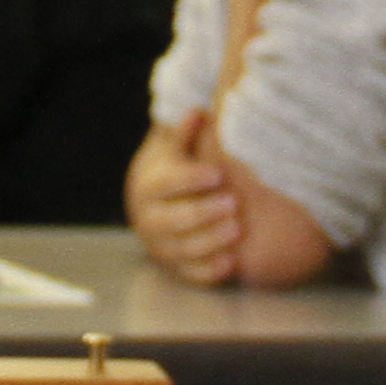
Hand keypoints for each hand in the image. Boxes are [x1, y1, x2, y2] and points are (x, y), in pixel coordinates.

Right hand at [126, 111, 241, 283]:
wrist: (151, 207)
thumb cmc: (169, 170)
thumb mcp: (172, 150)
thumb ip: (184, 134)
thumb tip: (197, 111)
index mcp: (147, 187)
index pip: (166, 184)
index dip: (191, 180)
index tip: (217, 174)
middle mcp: (148, 219)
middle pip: (173, 220)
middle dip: (203, 213)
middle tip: (233, 202)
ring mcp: (160, 246)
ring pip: (183, 249)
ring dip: (210, 241)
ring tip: (237, 227)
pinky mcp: (175, 267)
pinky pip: (190, 273)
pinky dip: (209, 271)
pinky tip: (231, 262)